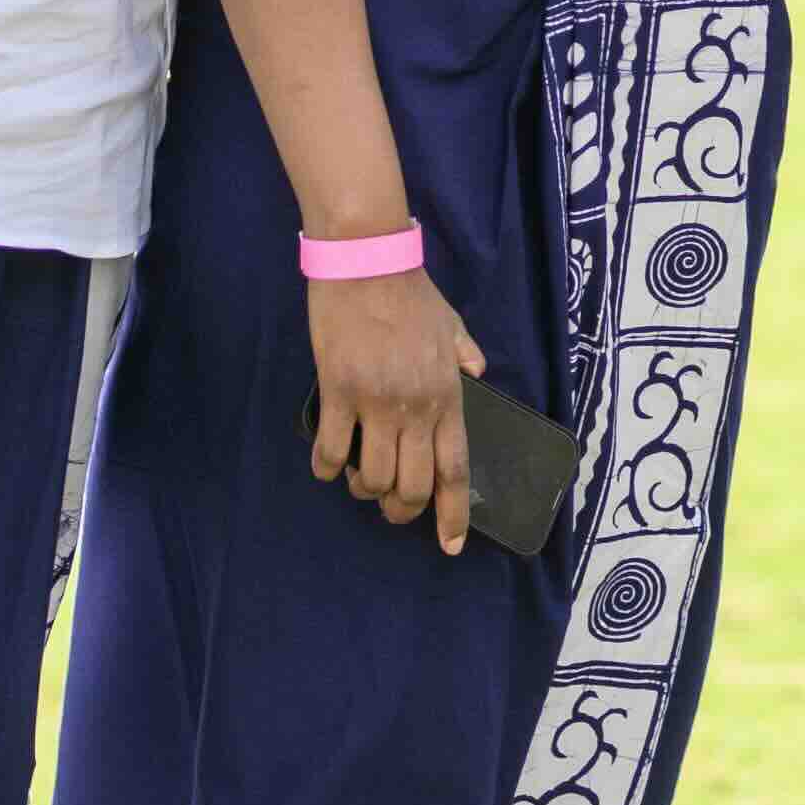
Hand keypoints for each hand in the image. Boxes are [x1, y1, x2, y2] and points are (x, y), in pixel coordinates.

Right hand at [305, 261, 488, 548]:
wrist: (367, 259)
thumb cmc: (409, 291)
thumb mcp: (451, 322)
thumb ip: (465, 352)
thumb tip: (478, 369)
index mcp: (448, 393)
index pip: (455, 467)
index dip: (453, 513)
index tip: (450, 545)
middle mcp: (417, 406)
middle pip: (414, 485)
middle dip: (401, 509)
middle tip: (390, 507)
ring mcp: (377, 402)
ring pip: (374, 476)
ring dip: (365, 490)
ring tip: (359, 481)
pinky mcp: (339, 392)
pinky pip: (333, 450)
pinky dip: (329, 468)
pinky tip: (327, 465)